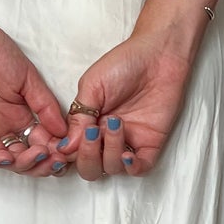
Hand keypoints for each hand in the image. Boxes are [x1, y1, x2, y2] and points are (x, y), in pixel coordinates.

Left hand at [0, 13, 68, 172]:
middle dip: (39, 163)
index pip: (40, 144)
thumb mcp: (27, 77)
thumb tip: (65, 131)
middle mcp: (2, 127)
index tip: (67, 153)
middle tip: (52, 159)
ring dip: (19, 164)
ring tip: (33, 156)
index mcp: (20, 116)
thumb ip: (45, 104)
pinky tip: (4, 156)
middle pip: (22, 158)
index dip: (54, 152)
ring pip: (0, 160)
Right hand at [59, 28, 194, 179]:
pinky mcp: (151, 143)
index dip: (66, 154)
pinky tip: (128, 154)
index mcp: (87, 123)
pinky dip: (131, 167)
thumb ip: (78, 117)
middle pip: (89, 167)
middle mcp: (106, 136)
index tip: (65, 145)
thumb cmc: (124, 63)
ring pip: (112, 168)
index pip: (71, 151)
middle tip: (93, 133)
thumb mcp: (92, 86)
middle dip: (87, 156)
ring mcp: (128, 141)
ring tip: (116, 123)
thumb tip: (65, 147)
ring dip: (110, 151)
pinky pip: (140, 168)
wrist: (158, 55)